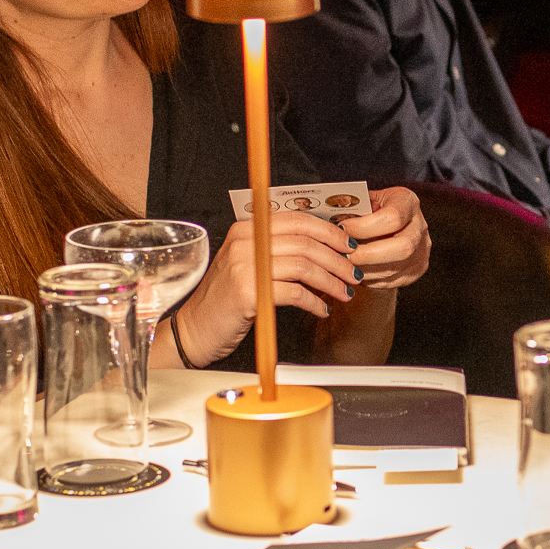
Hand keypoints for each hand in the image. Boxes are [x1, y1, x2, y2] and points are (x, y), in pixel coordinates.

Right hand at [191, 211, 366, 360]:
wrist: (196, 328)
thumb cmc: (226, 298)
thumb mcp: (248, 264)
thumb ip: (277, 250)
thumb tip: (324, 246)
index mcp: (246, 229)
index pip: (297, 220)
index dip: (329, 231)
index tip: (349, 245)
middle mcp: (244, 243)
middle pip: (305, 242)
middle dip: (337, 259)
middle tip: (353, 272)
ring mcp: (244, 267)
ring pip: (304, 266)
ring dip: (331, 281)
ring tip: (343, 293)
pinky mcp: (248, 293)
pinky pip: (294, 293)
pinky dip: (314, 302)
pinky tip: (321, 309)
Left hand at [344, 186, 430, 290]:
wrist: (387, 224)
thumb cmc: (370, 209)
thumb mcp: (364, 201)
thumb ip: (353, 210)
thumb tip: (331, 224)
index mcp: (408, 202)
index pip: (392, 218)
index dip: (363, 227)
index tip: (341, 230)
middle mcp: (420, 227)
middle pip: (402, 247)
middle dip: (367, 254)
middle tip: (343, 255)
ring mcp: (421, 251)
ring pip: (394, 269)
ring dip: (364, 270)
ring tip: (343, 264)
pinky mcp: (415, 270)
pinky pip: (390, 281)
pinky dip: (367, 278)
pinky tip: (354, 270)